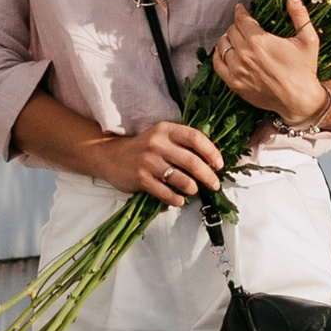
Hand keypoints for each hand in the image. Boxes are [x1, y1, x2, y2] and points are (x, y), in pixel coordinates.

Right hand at [98, 115, 227, 206]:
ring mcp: (148, 161)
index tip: (219, 164)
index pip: (195, 137)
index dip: (211, 151)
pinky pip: (165, 193)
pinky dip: (176, 199)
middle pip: (192, 161)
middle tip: (215, 184)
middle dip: (208, 175)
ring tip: (194, 190)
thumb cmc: (142, 148)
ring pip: (180, 178)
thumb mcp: (160, 137)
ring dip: (192, 187)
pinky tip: (179, 200)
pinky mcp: (140, 178)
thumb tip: (210, 160)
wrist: (111, 156)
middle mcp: (157, 143)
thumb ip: (181, 143)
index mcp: (165, 129)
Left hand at [213, 0, 330, 124]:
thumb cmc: (305, 69)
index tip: (241, 9)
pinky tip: (226, 52)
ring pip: (223, 45)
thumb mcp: (308, 39)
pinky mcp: (234, 84)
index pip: (241, 19)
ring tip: (236, 38)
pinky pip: (217, 64)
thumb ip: (299, 14)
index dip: (241, 11)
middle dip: (237, 25)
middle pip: (231, 30)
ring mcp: (237, 70)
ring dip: (228, 39)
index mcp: (260, 41)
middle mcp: (245, 54)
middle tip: (244, 26)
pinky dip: (219, 55)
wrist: (300, 100)